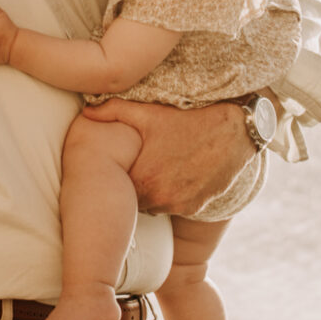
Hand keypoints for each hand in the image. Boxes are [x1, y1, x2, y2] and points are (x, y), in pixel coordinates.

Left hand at [80, 96, 252, 216]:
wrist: (234, 130)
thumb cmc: (188, 118)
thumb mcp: (149, 112)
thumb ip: (113, 112)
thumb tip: (86, 112)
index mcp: (143, 178)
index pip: (118, 190)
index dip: (119, 178)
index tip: (124, 165)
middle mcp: (160, 198)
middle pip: (136, 200)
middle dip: (137, 186)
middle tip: (143, 165)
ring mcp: (180, 205)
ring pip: (156, 205)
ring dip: (156, 192)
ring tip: (162, 169)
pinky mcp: (197, 207)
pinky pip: (177, 207)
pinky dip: (176, 195)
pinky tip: (179, 174)